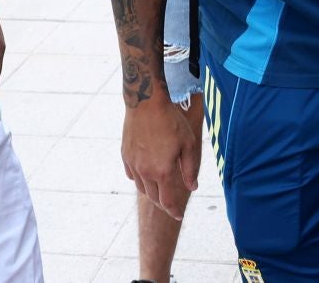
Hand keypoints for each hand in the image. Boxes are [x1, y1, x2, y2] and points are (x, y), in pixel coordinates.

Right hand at [122, 96, 199, 217]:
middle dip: (164, 203)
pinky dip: (139, 179)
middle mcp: (146, 172)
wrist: (146, 103)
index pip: (168, 201)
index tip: (179, 215)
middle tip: (171, 204)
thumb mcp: (188, 144)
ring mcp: (133, 164)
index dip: (174, 211)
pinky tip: (145, 174)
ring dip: (151, 192)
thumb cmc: (171, 121)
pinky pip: (131, 175)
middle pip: (154, 197)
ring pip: (141, 187)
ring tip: (159, 189)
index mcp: (163, 171)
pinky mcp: (125, 155)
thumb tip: (192, 187)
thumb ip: (190, 169)